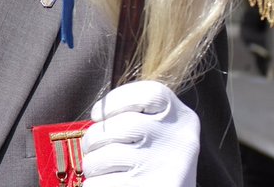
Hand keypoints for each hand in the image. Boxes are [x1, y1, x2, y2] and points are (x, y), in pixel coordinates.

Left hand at [81, 80, 198, 186]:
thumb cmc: (157, 159)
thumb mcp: (161, 130)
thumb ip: (137, 114)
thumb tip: (99, 113)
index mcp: (182, 119)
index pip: (147, 94)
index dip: (115, 100)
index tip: (98, 114)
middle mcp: (178, 143)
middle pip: (120, 126)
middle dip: (94, 137)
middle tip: (92, 145)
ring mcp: (162, 169)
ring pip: (105, 157)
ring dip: (92, 163)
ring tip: (100, 167)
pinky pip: (101, 183)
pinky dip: (95, 183)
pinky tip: (108, 182)